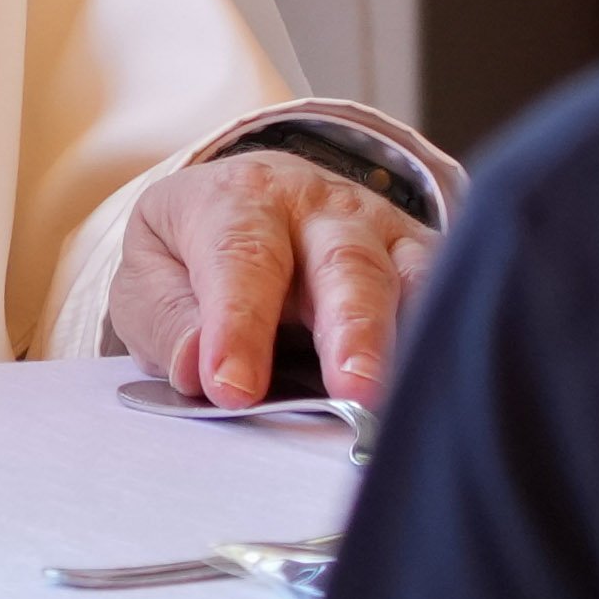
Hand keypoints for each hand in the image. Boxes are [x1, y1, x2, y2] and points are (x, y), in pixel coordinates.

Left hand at [110, 152, 438, 410]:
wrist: (247, 200)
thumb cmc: (194, 248)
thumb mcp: (150, 274)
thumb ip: (167, 320)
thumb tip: (197, 370)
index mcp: (238, 199)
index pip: (241, 261)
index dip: (237, 326)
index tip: (233, 389)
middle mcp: (318, 206)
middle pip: (344, 263)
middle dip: (351, 329)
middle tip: (353, 390)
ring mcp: (379, 229)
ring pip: (409, 278)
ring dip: (409, 341)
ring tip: (404, 399)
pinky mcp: (419, 257)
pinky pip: (445, 292)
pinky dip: (448, 335)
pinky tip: (443, 381)